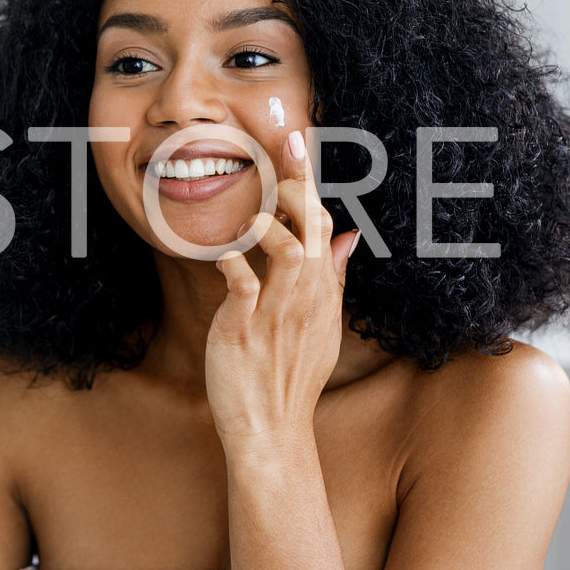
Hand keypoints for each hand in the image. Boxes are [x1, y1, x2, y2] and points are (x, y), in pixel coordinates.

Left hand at [204, 128, 360, 448]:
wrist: (272, 430)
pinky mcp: (245, 329)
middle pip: (311, 226)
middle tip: (280, 158)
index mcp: (321, 290)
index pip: (322, 222)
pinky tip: (222, 255)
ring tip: (251, 217)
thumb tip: (347, 233)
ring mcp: (277, 312)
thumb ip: (332, 276)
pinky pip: (243, 286)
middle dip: (298, 185)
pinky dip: (232, 263)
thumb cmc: (290, 376)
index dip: (309, 179)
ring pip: (287, 251)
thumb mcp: (321, 324)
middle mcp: (305, 296)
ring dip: (269, 225)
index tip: (298, 139)